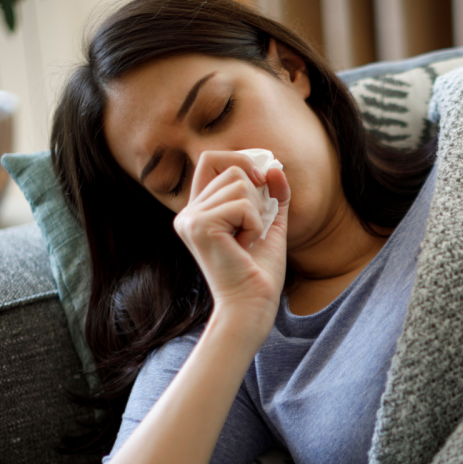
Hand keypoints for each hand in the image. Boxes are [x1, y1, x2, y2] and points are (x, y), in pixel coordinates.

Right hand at [172, 151, 290, 331]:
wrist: (253, 304)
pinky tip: (245, 246)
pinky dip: (256, 225)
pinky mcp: (199, 226)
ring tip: (247, 240)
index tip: (262, 181)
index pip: (212, 159)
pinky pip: (243, 204)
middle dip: (256, 194)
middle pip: (229, 167)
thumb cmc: (260, 271)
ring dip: (256, 213)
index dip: (241, 160)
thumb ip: (273, 195)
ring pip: (239, 183)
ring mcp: (189, 218)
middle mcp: (188, 212)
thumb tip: (274, 166)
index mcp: (199, 209)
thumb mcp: (270, 223)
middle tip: (253, 227)